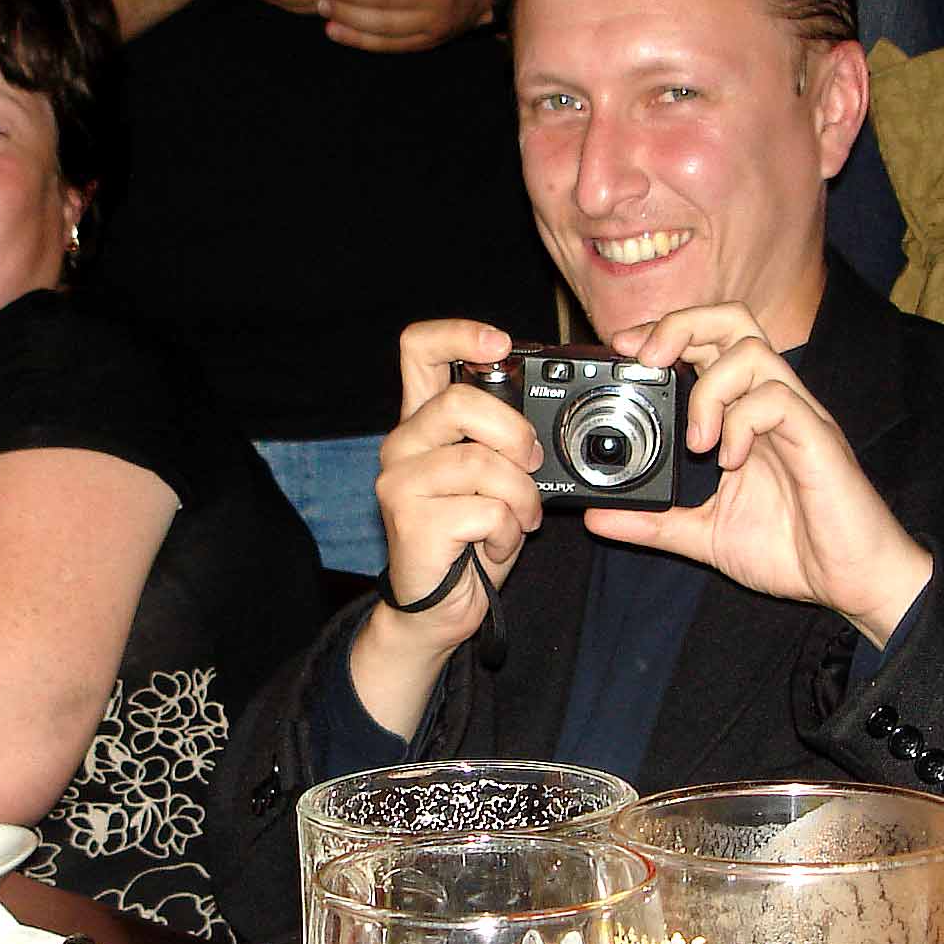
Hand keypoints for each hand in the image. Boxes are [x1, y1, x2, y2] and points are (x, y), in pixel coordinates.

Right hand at [348, 319, 544, 735]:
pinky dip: (508, 531)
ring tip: (520, 520)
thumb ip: (502, 441)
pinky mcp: (411, 521)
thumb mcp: (491, 479)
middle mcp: (401, 445)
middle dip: (515, 435)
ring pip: (483, 463)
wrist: (439, 609)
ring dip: (522, 497)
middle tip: (532, 466)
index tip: (500, 344)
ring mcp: (400, 482)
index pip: (419, 349)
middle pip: (460, 402)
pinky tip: (494, 545)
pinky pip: (486, 509)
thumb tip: (544, 422)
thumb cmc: (469, 540)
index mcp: (422, 424)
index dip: (460, 334)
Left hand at [581, 306, 932, 644]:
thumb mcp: (705, 534)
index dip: (664, 333)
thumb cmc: (792, 549)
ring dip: (710, 388)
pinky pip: (778, 400)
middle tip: (645, 359)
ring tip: (697, 441)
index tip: (622, 349)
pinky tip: (731, 460)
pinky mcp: (818, 438)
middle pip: (732, 321)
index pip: (706, 342)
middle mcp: (771, 403)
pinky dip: (743, 422)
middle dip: (681, 326)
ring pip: (753, 351)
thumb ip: (655, 522)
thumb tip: (597, 519)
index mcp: (744, 414)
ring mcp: (797, 416)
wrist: (849, 582)